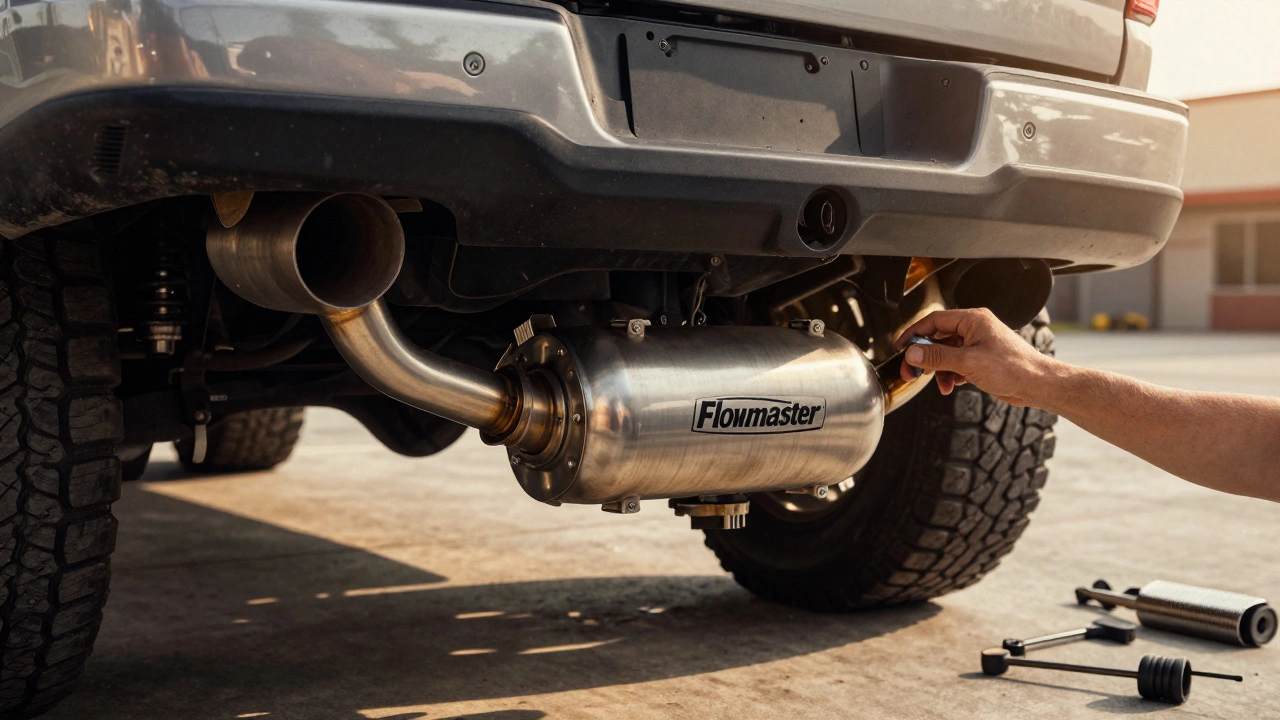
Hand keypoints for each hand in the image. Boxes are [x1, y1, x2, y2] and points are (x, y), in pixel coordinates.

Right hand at [894, 308, 1056, 405]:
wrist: (1037, 384)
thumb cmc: (1013, 368)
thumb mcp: (968, 362)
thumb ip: (937, 357)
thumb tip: (912, 354)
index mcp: (972, 319)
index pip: (934, 321)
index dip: (914, 334)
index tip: (901, 347)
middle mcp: (974, 329)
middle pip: (938, 339)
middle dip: (925, 357)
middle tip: (912, 371)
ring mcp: (978, 344)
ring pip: (946, 354)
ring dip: (939, 371)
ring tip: (941, 384)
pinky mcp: (981, 360)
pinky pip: (956, 364)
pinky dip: (951, 375)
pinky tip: (953, 386)